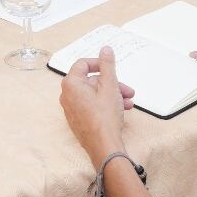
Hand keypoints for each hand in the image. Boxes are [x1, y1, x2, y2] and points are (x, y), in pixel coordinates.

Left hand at [60, 47, 130, 163]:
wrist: (104, 146)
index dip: (99, 63)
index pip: (83, 64)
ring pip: (94, 95)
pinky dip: (106, 105)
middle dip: (112, 84)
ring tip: (129, 102)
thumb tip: (105, 49)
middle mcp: (67, 96)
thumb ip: (107, 65)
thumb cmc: (105, 117)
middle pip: (91, 81)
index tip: (111, 67)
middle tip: (128, 90)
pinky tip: (122, 110)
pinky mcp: (78, 120)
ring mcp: (72, 109)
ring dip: (113, 95)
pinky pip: (92, 106)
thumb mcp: (110, 86)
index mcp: (71, 84)